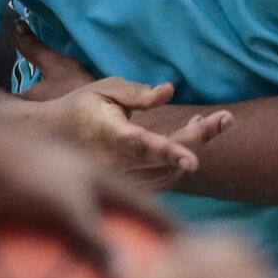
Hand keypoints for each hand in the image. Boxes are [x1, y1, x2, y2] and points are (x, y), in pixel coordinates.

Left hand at [0, 124, 168, 257]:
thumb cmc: (16, 174)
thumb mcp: (64, 208)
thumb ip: (97, 243)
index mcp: (100, 179)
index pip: (149, 209)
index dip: (173, 233)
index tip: (197, 262)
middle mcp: (81, 187)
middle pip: (119, 222)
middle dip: (139, 248)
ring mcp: (52, 199)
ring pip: (84, 238)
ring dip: (98, 261)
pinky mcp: (24, 213)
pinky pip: (52, 248)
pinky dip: (60, 269)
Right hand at [12, 22, 232, 188]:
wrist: (51, 140)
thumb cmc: (81, 107)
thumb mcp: (104, 90)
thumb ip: (137, 93)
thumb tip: (170, 91)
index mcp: (111, 136)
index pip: (144, 145)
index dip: (169, 152)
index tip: (192, 160)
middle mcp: (117, 164)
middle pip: (167, 157)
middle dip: (200, 136)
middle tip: (227, 118)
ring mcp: (122, 181)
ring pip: (170, 172)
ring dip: (192, 145)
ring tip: (206, 119)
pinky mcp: (128, 188)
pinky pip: (164, 179)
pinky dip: (179, 160)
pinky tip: (185, 140)